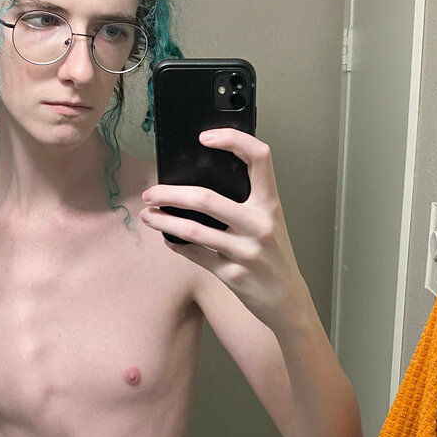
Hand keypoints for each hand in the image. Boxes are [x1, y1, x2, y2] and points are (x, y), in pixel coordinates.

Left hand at [139, 129, 305, 329]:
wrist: (287, 299)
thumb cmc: (274, 256)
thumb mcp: (269, 223)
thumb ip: (246, 203)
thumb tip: (197, 184)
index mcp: (270, 204)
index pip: (259, 157)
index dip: (233, 139)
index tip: (205, 138)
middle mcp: (260, 224)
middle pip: (206, 198)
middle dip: (169, 194)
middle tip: (151, 193)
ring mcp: (246, 251)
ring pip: (193, 229)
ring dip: (163, 221)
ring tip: (148, 215)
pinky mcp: (232, 274)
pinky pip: (195, 254)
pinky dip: (176, 245)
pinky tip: (168, 239)